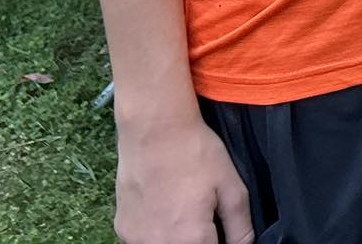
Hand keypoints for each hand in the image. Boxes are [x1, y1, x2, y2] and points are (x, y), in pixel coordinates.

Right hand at [115, 111, 253, 243]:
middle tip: (206, 220)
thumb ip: (240, 226)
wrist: (154, 130)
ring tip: (185, 213)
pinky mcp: (121, 229)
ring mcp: (135, 240)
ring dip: (178, 241)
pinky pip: (143, 243)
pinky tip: (165, 211)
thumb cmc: (196, 153)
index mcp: (191, 238)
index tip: (221, 231)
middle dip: (199, 241)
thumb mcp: (231, 186)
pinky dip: (157, 236)